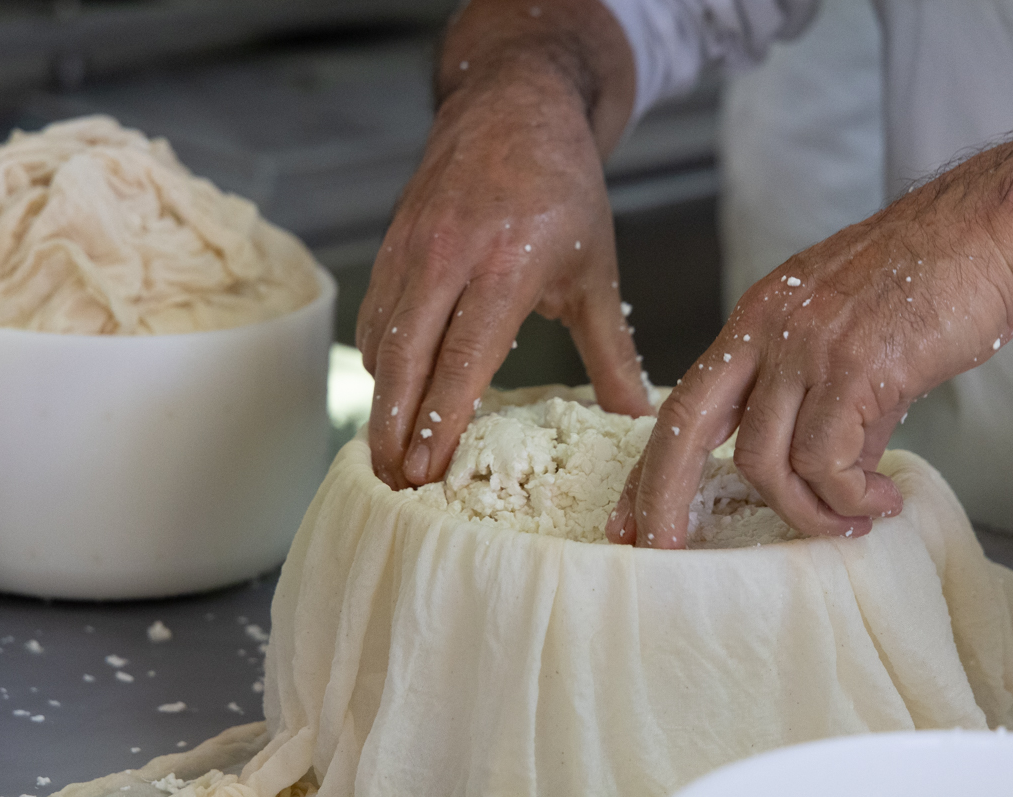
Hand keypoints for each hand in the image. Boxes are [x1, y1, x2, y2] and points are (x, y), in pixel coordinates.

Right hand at [358, 69, 649, 488]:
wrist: (513, 106)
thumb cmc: (561, 188)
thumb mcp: (596, 271)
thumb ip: (612, 352)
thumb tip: (638, 419)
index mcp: (508, 263)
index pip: (463, 355)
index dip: (441, 417)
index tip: (426, 468)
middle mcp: (450, 256)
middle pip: (405, 358)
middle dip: (394, 428)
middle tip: (395, 482)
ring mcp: (412, 248)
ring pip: (380, 341)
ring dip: (380, 403)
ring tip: (388, 456)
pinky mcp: (391, 246)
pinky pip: (373, 316)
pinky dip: (378, 364)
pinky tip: (388, 398)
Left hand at [607, 154, 1012, 544]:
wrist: (991, 229)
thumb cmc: (930, 275)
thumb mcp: (847, 331)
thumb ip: (821, 398)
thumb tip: (827, 472)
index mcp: (757, 320)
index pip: (683, 401)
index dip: (652, 464)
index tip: (632, 516)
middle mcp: (767, 331)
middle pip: (686, 426)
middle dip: (662, 496)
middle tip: (660, 550)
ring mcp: (807, 348)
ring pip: (764, 459)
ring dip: (804, 511)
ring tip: (848, 521)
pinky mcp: (856, 368)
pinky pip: (828, 461)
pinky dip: (851, 497)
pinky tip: (881, 501)